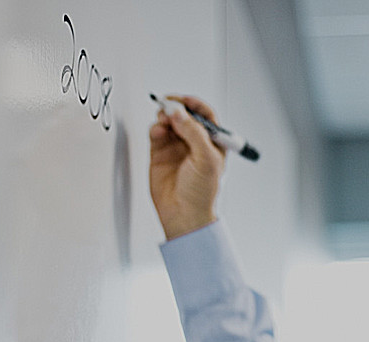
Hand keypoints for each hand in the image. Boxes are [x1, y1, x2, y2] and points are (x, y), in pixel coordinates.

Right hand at [149, 95, 226, 239]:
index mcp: (212, 142)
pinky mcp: (160, 153)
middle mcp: (194, 142)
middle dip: (176, 108)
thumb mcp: (206, 160)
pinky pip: (157, 133)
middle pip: (184, 115)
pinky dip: (156, 128)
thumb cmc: (201, 192)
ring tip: (163, 120)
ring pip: (169, 121)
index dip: (194, 104)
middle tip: (169, 107)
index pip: (204, 115)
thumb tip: (180, 113)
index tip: (184, 101)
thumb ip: (194, 133)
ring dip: (164, 116)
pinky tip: (157, 131)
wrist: (183, 213)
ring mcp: (176, 146)